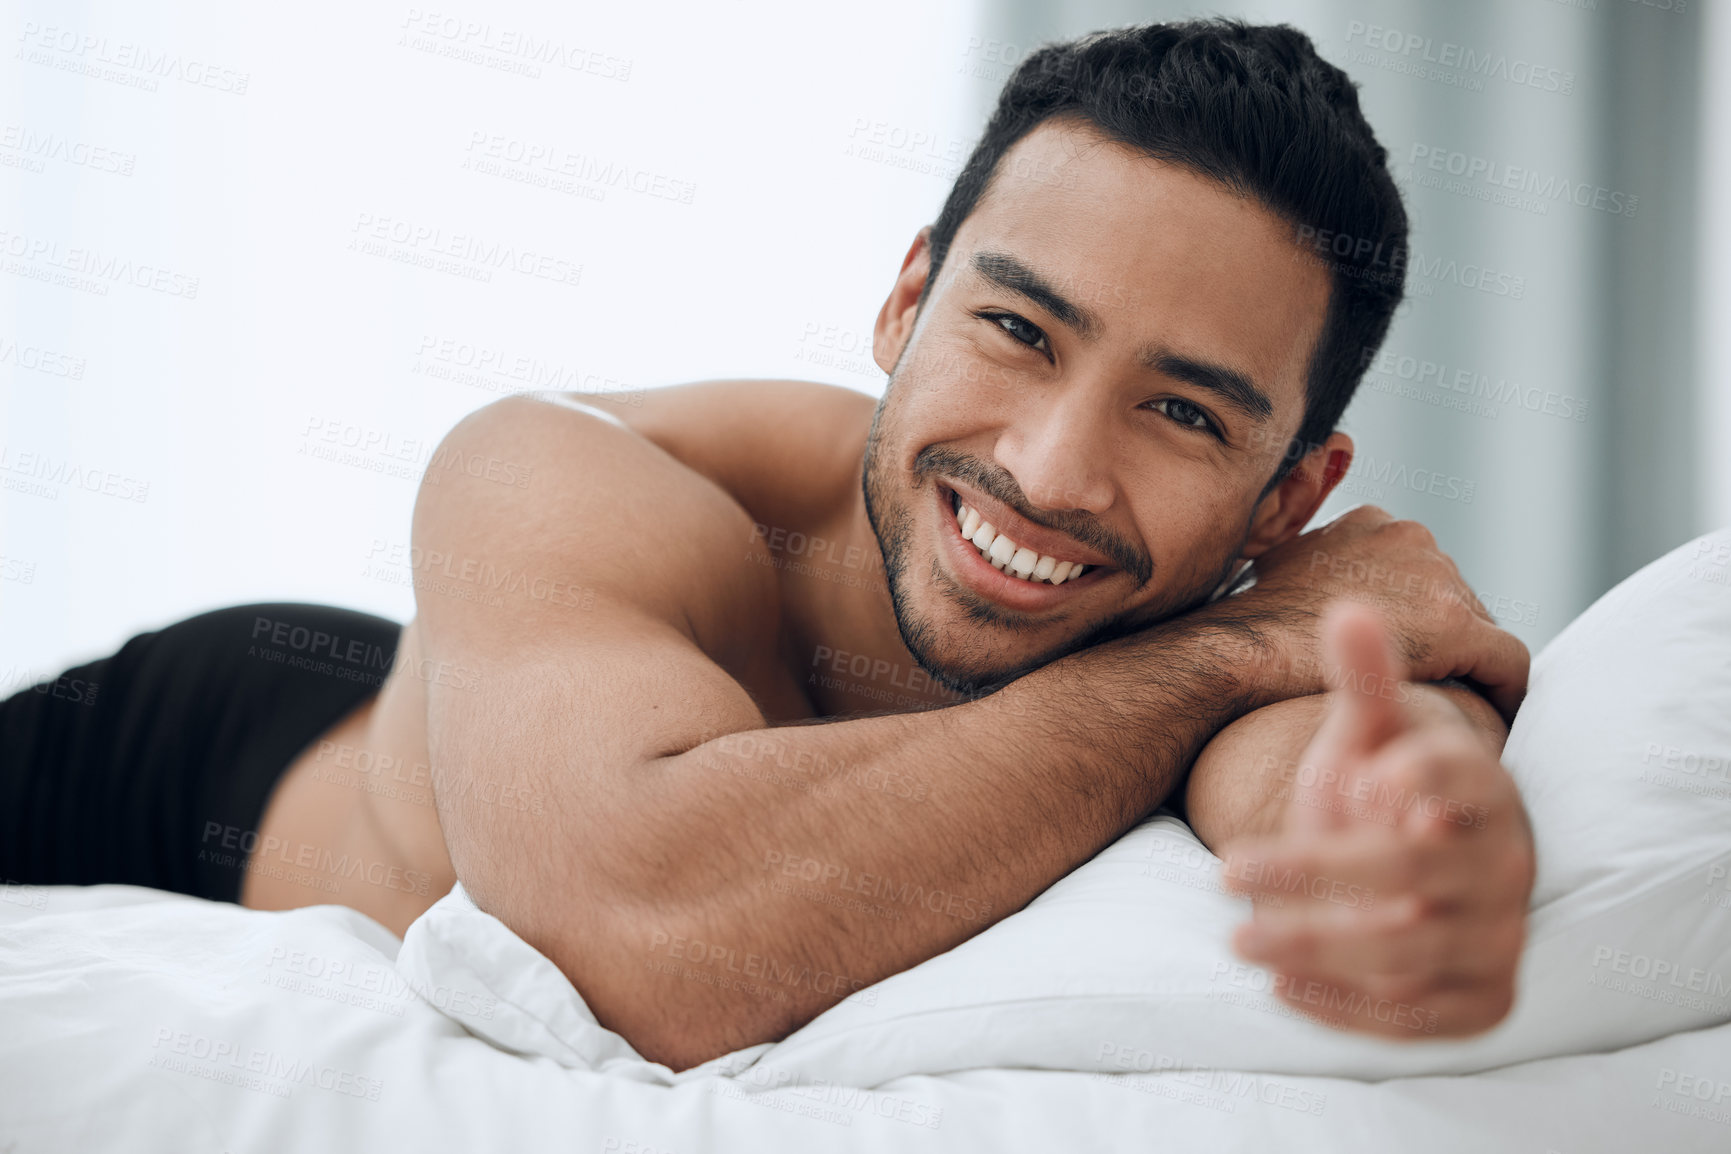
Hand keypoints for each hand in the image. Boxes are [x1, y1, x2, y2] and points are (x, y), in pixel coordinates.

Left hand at [1219, 602, 1534, 1038]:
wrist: (1417, 864)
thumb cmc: (1383, 788)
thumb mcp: (1369, 733)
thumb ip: (1364, 678)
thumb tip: (1348, 608)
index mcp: (1484, 791)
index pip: (1465, 782)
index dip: (1411, 782)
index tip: (1347, 785)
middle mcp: (1505, 867)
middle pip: (1415, 875)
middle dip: (1317, 875)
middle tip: (1226, 868)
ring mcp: (1497, 938)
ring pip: (1410, 951)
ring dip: (1316, 946)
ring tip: (1238, 937)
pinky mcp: (1480, 1000)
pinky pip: (1418, 1017)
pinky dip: (1347, 1008)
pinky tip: (1280, 987)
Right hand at [1246, 506, 1528, 720]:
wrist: (1243, 651)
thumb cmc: (1250, 625)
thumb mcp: (1276, 568)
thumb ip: (1311, 563)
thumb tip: (1311, 574)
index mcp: (1371, 522)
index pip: (1419, 572)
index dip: (1415, 618)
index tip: (1407, 654)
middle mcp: (1410, 535)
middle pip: (1455, 598)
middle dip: (1444, 643)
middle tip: (1429, 691)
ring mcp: (1435, 576)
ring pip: (1482, 630)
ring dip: (1467, 667)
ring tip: (1451, 708)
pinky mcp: (1455, 624)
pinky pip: (1508, 663)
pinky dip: (1507, 692)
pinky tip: (1495, 720)